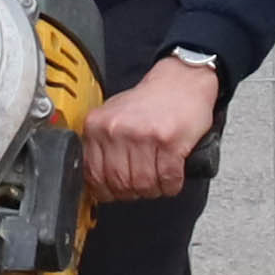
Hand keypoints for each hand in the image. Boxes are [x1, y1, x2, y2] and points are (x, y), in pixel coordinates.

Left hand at [84, 54, 219, 203]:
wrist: (181, 81)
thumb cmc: (149, 100)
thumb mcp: (112, 116)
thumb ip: (99, 144)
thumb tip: (92, 180)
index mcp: (97, 125)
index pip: (93, 174)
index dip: (105, 191)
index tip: (112, 193)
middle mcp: (117, 130)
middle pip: (119, 183)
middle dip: (131, 192)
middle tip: (139, 187)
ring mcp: (143, 136)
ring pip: (143, 185)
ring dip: (152, 190)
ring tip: (156, 181)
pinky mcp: (169, 142)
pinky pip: (167, 179)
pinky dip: (170, 186)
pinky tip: (171, 178)